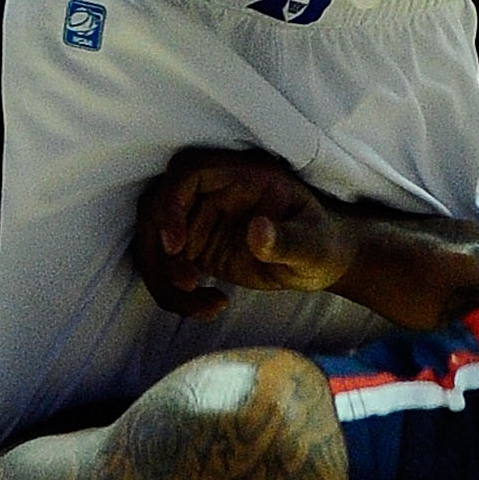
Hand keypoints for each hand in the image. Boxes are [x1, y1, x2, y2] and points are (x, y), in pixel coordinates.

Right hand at [134, 150, 356, 320]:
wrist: (320, 262)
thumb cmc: (322, 244)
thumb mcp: (313, 244)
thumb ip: (287, 239)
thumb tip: (257, 229)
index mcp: (242, 176)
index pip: (188, 172)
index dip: (172, 203)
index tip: (176, 244)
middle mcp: (215, 193)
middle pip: (157, 207)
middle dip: (160, 249)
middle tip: (187, 283)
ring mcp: (202, 221)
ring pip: (155, 242)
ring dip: (164, 275)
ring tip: (203, 302)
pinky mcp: (197, 248)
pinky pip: (167, 268)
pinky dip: (176, 293)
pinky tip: (211, 307)